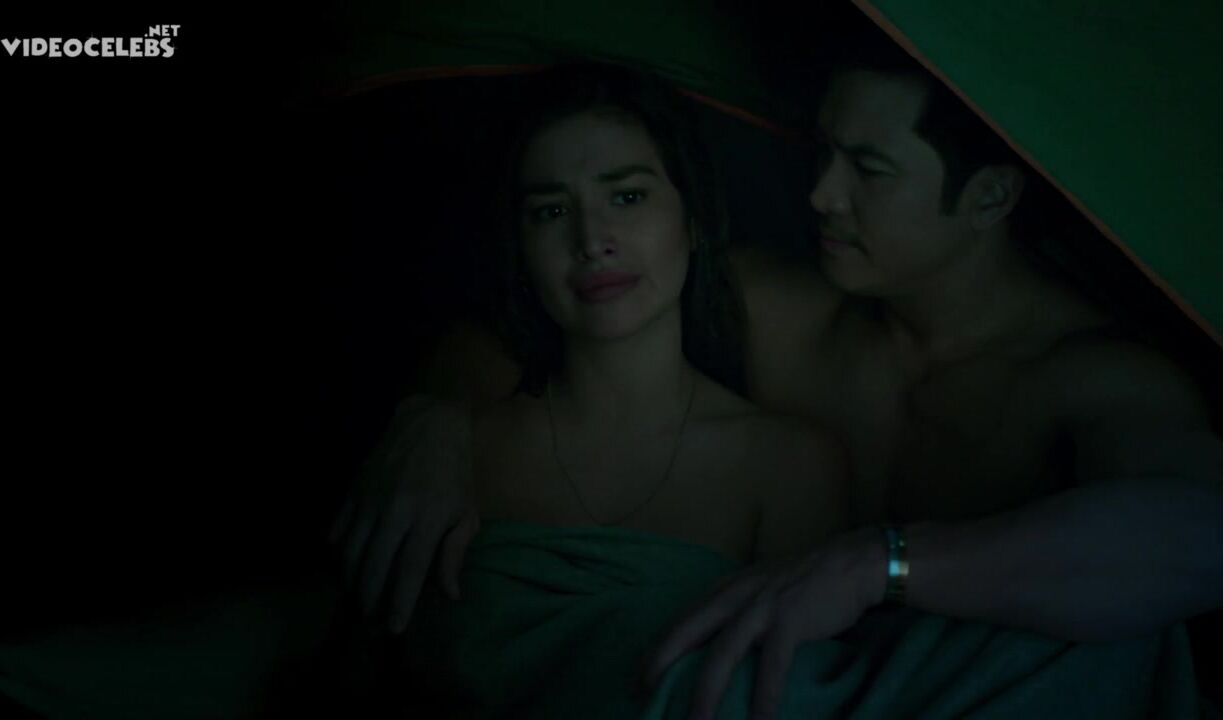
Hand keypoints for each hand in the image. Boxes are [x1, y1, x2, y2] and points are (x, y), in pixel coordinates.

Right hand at [329, 395, 479, 632]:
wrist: (430, 423)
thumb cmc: (455, 472)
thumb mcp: (466, 511)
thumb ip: (455, 553)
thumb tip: (450, 594)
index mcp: (428, 517)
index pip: (410, 570)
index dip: (401, 603)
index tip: (395, 628)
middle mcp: (395, 511)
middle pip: (373, 566)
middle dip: (370, 600)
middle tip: (371, 620)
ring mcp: (370, 500)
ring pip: (350, 552)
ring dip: (351, 582)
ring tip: (358, 599)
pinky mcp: (354, 490)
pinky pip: (338, 530)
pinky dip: (338, 554)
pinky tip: (345, 568)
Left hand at [643, 529, 884, 719]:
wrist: (849, 565)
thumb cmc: (802, 584)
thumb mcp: (757, 590)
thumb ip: (734, 612)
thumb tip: (712, 650)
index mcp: (724, 590)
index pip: (680, 622)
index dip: (655, 651)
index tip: (637, 679)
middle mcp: (734, 596)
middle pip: (686, 634)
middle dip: (661, 666)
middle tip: (643, 697)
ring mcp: (761, 607)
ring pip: (723, 655)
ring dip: (706, 694)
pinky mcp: (790, 621)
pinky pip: (772, 666)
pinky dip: (764, 696)